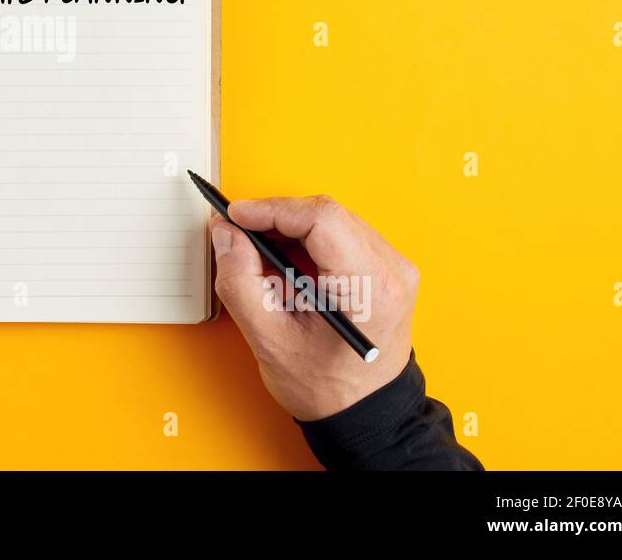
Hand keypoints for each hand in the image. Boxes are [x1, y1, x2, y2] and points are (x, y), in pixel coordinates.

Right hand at [210, 196, 418, 420]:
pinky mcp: (386, 268)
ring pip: (333, 220)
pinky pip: (343, 234)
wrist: (363, 411)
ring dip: (291, 229)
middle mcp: (391, 271)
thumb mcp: (268, 339)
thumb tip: (227, 234)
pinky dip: (309, 240)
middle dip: (276, 219)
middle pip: (326, 214)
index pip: (321, 219)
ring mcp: (394, 267)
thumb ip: (240, 281)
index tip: (237, 216)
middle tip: (239, 236)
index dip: (272, 210)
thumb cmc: (324, 385)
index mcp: (369, 288)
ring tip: (260, 253)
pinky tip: (287, 261)